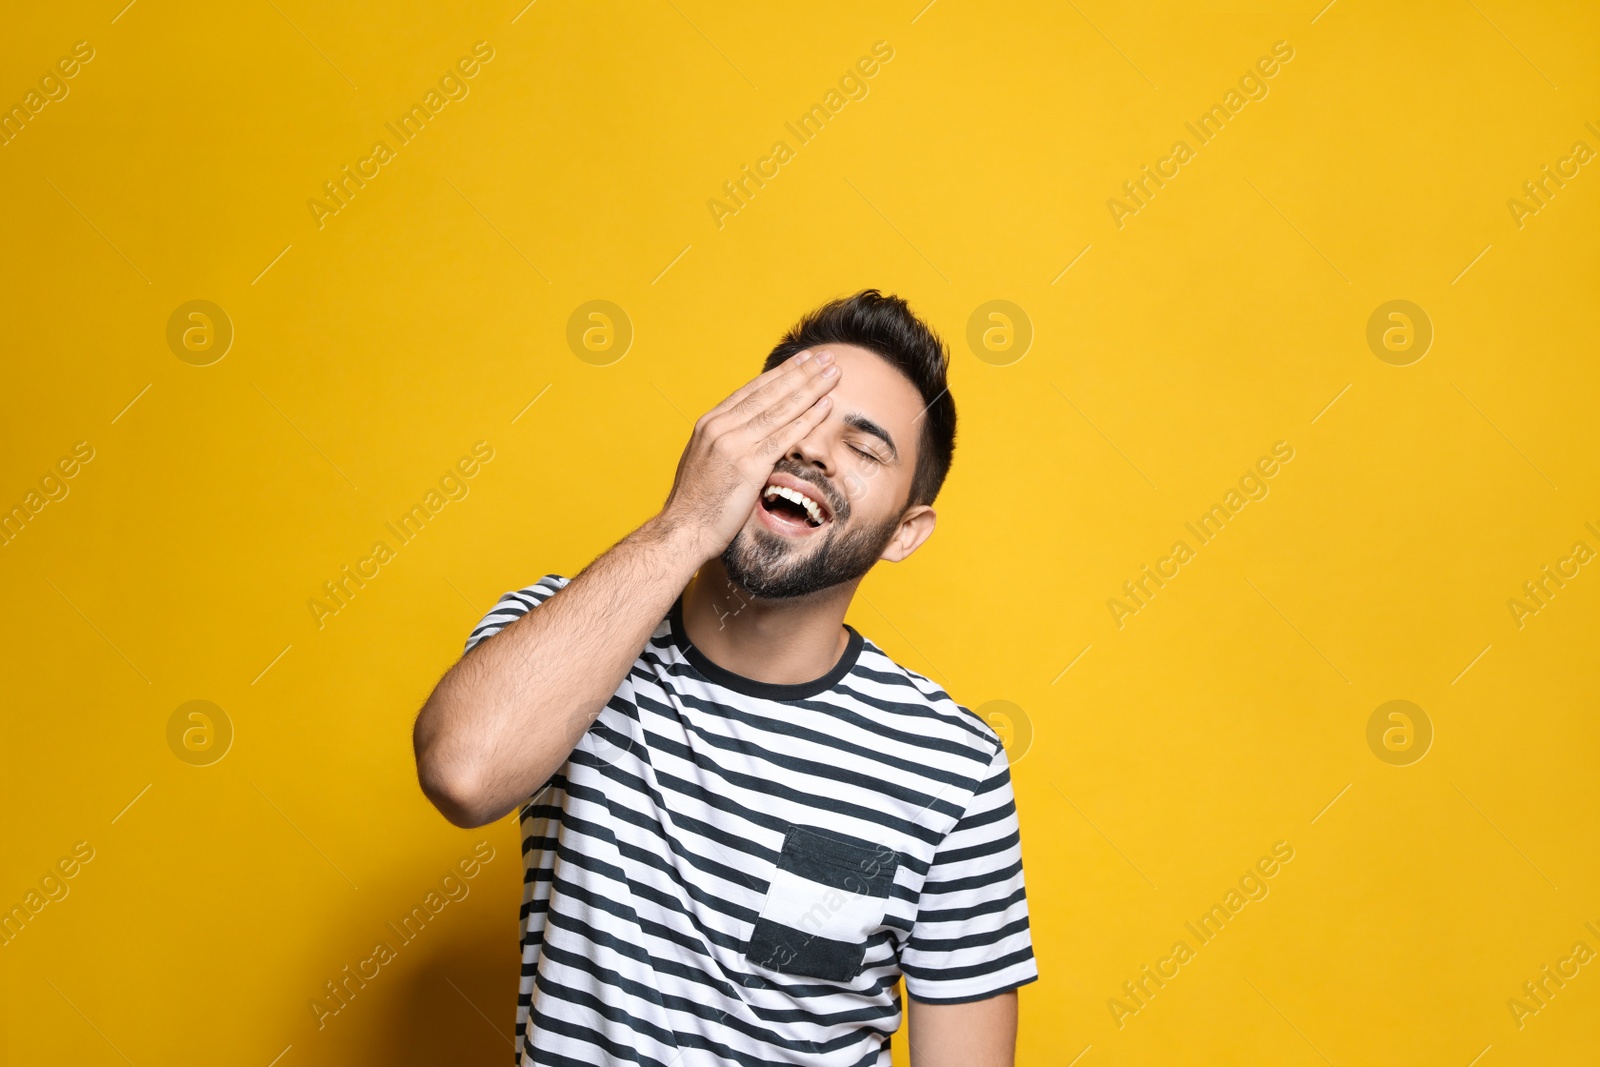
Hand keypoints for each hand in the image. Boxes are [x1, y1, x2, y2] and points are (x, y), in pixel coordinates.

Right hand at [658, 348, 840, 562]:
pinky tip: (826, 405)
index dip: (780, 373)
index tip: (802, 361)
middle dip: (801, 372)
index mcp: (710, 424)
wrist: (682, 530)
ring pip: (780, 408)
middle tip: (826, 356)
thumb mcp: (704, 462)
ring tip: (834, 372)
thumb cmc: (695, 505)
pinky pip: (785, 437)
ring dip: (811, 387)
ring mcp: (734, 445)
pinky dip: (808, 419)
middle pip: (769, 392)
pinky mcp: (748, 466)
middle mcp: (721, 427)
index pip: (752, 390)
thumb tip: (743, 436)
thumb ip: (723, 444)